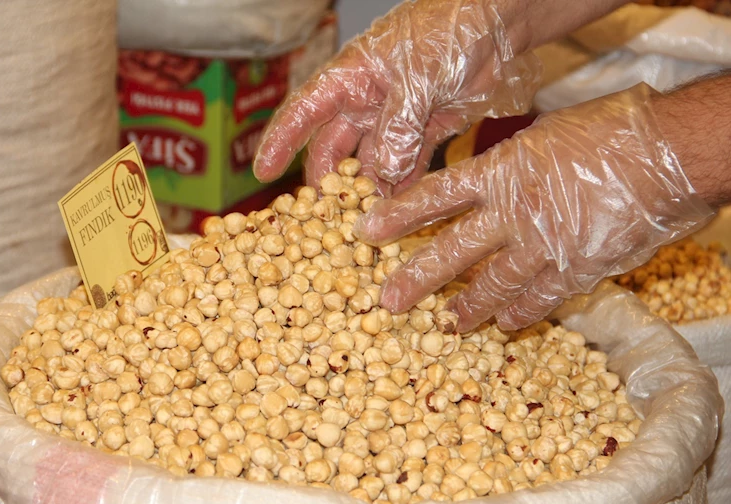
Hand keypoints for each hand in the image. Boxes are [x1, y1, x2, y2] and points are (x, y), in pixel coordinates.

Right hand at [253, 0, 540, 195]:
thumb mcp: (419, 76)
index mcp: (352, 77)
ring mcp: (395, 120)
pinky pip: (405, 166)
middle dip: (328, 180)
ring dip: (367, 190)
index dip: (281, 141)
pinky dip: (401, 188)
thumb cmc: (449, 32)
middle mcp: (367, 101)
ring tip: (365, 223)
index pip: (304, 111)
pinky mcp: (424, 132)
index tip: (263, 171)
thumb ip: (398, 124)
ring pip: (369, 163)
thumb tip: (381, 172)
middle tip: (325, 214)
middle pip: (333, 147)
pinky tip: (397, 211)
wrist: (497, 24)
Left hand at [354, 84, 713, 330]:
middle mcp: (513, 212)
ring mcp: (543, 246)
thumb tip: (490, 183)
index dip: (399, 215)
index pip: (436, 196)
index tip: (366, 230)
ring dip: (466, 308)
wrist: (668, 155)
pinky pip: (540, 299)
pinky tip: (504, 326)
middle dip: (417, 278)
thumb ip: (511, 166)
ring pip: (492, 284)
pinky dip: (521, 314)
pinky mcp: (577, 270)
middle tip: (388, 302)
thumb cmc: (610, 132)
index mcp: (501, 171)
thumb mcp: (545, 137)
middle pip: (452, 251)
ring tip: (447, 325)